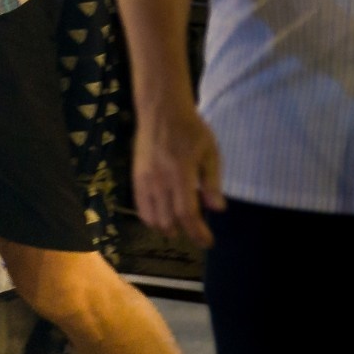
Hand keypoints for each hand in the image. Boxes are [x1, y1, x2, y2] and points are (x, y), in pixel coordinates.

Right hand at [133, 103, 224, 247]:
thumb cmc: (191, 130)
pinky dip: (150, 219)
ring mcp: (145, 179)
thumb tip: (216, 209)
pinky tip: (162, 219)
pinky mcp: (136, 177)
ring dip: (167, 228)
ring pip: (153, 218)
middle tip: (198, 234)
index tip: (208, 241)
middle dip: (186, 233)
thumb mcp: (210, 152)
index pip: (187, 213)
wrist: (161, 111)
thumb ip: (211, 182)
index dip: (197, 232)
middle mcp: (160, 180)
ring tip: (181, 228)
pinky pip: (140, 207)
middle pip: (169, 220)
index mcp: (180, 173)